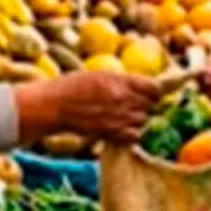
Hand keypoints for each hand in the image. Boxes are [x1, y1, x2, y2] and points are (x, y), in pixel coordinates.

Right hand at [16, 71, 159, 143]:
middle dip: (145, 104)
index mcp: (121, 81)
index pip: (154, 88)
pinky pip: (134, 136)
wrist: (55, 105)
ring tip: (124, 116)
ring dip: (137, 119)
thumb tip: (139, 86)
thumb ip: (122, 81)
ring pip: (143, 121)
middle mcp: (124, 99)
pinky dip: (131, 134)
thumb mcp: (100, 75)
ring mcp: (119, 118)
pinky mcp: (112, 133)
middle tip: (134, 104)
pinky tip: (121, 128)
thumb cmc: (73, 86)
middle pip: (150, 105)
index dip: (153, 91)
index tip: (150, 92)